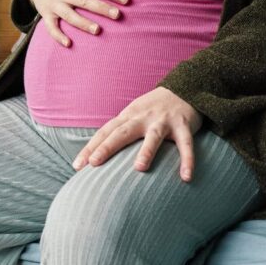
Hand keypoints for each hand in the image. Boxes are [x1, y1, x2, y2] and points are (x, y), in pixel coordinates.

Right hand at [24, 0, 128, 46]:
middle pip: (84, 1)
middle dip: (101, 8)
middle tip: (117, 15)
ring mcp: (55, 5)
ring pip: (70, 16)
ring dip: (83, 23)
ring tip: (97, 30)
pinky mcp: (47, 15)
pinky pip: (51, 27)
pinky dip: (58, 36)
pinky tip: (68, 43)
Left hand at [72, 87, 202, 181]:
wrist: (184, 87)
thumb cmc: (153, 108)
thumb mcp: (133, 115)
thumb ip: (118, 131)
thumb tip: (95, 156)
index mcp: (128, 116)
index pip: (105, 132)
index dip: (91, 148)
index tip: (77, 165)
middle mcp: (143, 117)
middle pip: (122, 132)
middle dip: (107, 147)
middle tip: (94, 163)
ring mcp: (163, 120)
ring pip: (154, 136)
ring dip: (146, 151)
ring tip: (139, 168)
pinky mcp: (183, 125)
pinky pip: (186, 144)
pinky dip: (187, 160)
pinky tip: (186, 177)